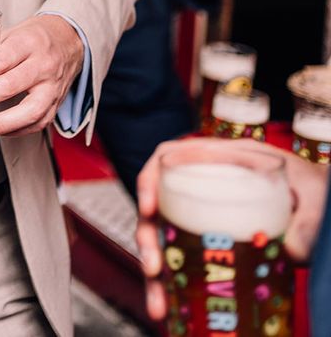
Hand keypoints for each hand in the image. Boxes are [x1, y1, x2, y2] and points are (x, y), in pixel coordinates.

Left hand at [0, 14, 83, 138]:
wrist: (69, 40)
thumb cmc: (32, 37)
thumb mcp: (7, 34)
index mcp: (27, 42)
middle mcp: (43, 65)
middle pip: (8, 87)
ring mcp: (52, 87)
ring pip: (28, 111)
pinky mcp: (57, 105)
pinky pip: (37, 123)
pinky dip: (13, 130)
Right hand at [135, 137, 329, 320]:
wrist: (322, 204)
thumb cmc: (314, 189)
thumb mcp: (315, 192)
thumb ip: (306, 220)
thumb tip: (290, 250)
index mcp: (220, 159)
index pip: (168, 156)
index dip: (149, 180)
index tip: (149, 207)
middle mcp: (202, 185)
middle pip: (158, 204)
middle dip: (148, 237)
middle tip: (154, 266)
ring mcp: (202, 213)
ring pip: (163, 236)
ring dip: (155, 270)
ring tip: (158, 302)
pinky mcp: (206, 238)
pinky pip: (179, 257)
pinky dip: (171, 282)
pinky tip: (170, 304)